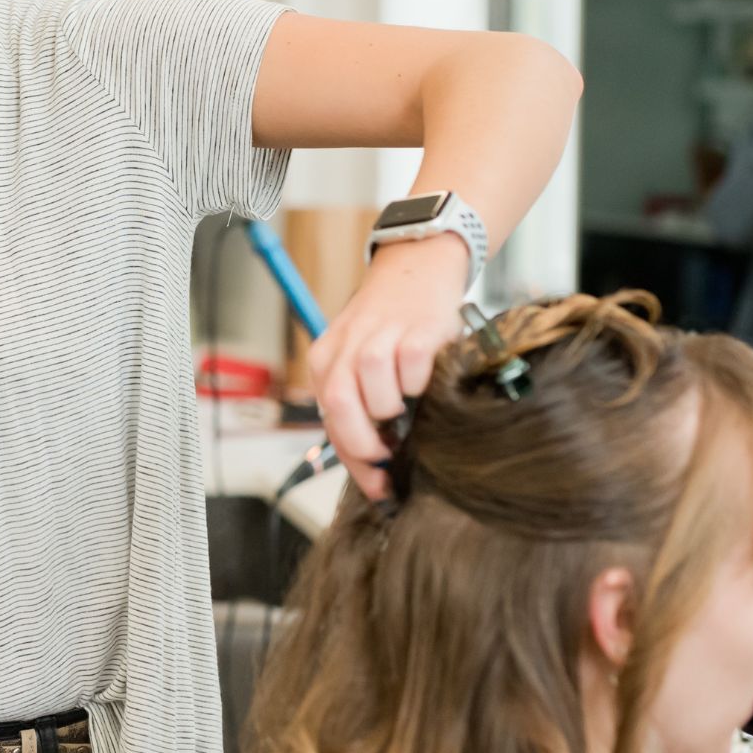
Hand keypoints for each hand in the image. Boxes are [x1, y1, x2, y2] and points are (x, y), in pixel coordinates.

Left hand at [305, 233, 469, 500]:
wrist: (418, 266)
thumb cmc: (393, 324)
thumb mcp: (363, 359)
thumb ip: (362, 404)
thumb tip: (378, 468)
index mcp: (327, 357)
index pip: (329, 416)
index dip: (352, 459)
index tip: (376, 486)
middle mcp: (348, 345)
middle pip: (341, 404)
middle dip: (364, 443)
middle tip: (388, 457)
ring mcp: (382, 334)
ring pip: (374, 387)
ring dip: (392, 409)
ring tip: (407, 406)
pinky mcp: (419, 327)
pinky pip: (412, 367)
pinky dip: (419, 383)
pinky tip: (425, 381)